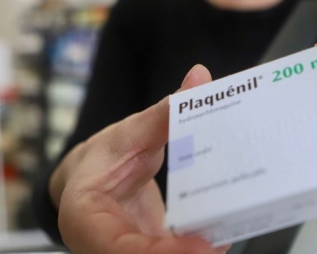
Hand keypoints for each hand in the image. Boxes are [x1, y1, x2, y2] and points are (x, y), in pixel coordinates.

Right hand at [49, 65, 228, 253]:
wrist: (92, 181)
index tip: (202, 245)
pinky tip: (226, 229)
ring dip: (199, 251)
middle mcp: (105, 248)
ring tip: (231, 228)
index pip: (119, 248)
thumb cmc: (102, 159)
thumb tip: (198, 79)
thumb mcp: (128, 133)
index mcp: (86, 218)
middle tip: (222, 239)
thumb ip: (165, 113)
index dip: (163, 252)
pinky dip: (202, 247)